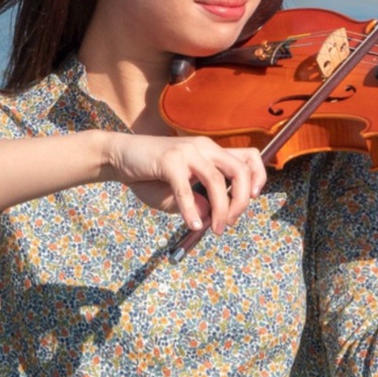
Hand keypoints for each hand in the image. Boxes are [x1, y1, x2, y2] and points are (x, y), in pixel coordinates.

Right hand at [106, 134, 267, 235]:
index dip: (259, 177)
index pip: (249, 157)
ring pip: (216, 180)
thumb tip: (211, 215)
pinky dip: (191, 210)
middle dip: (241, 200)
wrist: (119, 157)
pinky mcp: (169, 160)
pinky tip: (193, 224)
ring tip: (216, 229)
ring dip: (221, 209)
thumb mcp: (180, 193)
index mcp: (211, 151)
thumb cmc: (150, 176)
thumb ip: (198, 202)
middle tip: (230, 222)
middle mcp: (204, 147)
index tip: (252, 198)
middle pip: (240, 170)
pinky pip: (185, 189)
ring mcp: (187, 151)